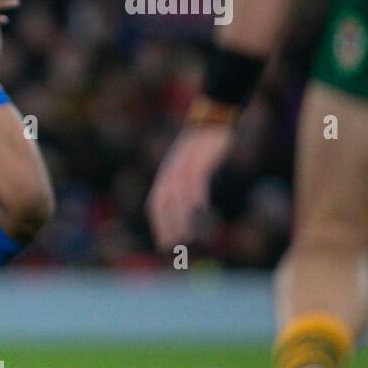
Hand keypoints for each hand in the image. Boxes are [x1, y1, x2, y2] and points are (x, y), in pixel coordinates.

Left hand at [146, 125, 234, 249]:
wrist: (211, 121)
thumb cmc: (203, 147)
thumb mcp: (191, 166)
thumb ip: (186, 184)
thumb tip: (190, 205)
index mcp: (166, 175)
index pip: (156, 204)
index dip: (158, 224)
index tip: (162, 243)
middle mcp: (170, 173)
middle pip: (162, 203)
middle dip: (165, 226)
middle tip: (171, 245)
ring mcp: (183, 166)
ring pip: (177, 196)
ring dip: (180, 217)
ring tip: (186, 237)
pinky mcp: (198, 160)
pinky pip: (194, 181)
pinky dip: (195, 196)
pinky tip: (200, 210)